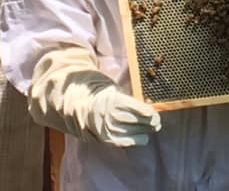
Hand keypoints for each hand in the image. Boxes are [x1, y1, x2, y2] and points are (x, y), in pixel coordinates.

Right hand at [28, 47, 161, 145]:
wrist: (71, 103)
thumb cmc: (96, 91)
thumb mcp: (109, 87)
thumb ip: (124, 94)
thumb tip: (142, 96)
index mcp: (107, 99)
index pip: (130, 107)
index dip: (144, 112)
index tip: (154, 114)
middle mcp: (104, 115)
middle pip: (131, 121)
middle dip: (146, 123)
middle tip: (157, 122)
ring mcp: (100, 127)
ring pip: (126, 133)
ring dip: (141, 132)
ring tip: (152, 130)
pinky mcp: (99, 137)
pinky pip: (118, 141)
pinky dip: (131, 140)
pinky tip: (142, 138)